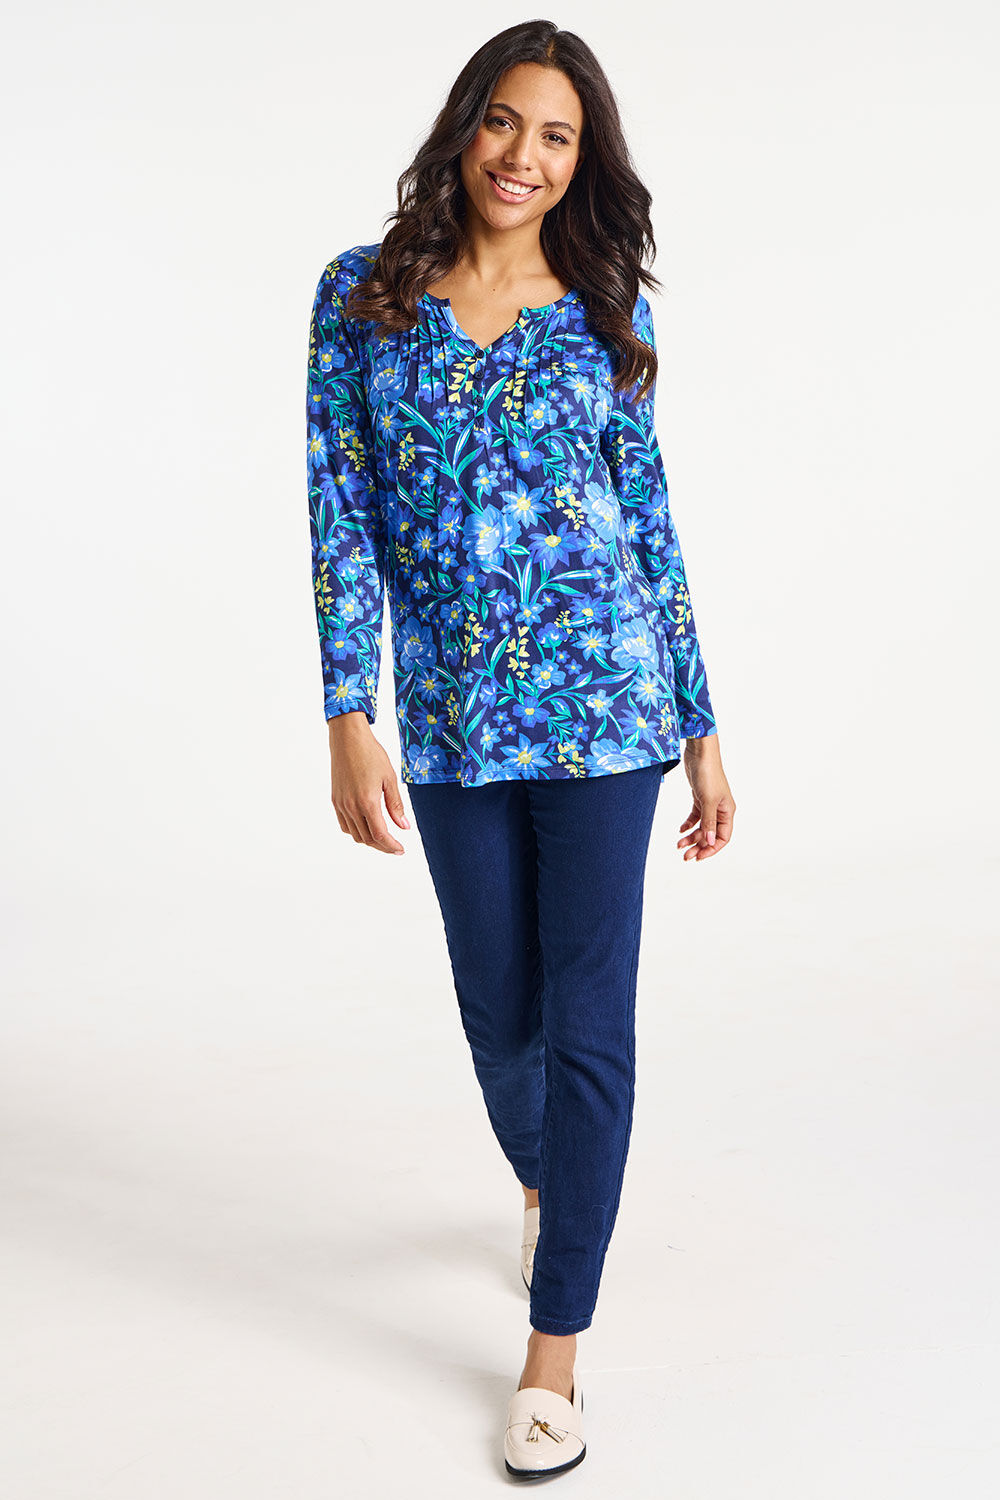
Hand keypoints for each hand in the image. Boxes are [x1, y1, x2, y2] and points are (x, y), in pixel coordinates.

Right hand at [328, 713, 409, 854]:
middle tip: (395, 847)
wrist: (348, 739)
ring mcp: (341, 804)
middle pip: (367, 838)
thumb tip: (404, 826)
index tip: (400, 849)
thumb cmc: (371, 754)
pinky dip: (356, 831)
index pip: (380, 834)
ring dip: (369, 840)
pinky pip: (345, 825)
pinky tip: (367, 827)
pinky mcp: (335, 800)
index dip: (391, 846)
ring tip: (383, 838)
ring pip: (355, 834)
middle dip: (383, 846)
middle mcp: (351, 806)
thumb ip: (396, 805)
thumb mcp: (390, 779)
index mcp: (367, 802)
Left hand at [677, 733, 734, 861]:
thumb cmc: (707, 773)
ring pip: (702, 827)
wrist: (700, 753)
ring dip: (691, 837)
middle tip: (685, 856)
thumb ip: (708, 822)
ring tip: (679, 845)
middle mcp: (720, 809)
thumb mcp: (707, 800)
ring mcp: (710, 804)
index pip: (722, 838)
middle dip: (698, 846)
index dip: (711, 849)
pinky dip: (688, 824)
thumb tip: (710, 842)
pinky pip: (695, 816)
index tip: (698, 857)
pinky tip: (680, 830)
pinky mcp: (700, 797)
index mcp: (727, 811)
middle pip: (710, 834)